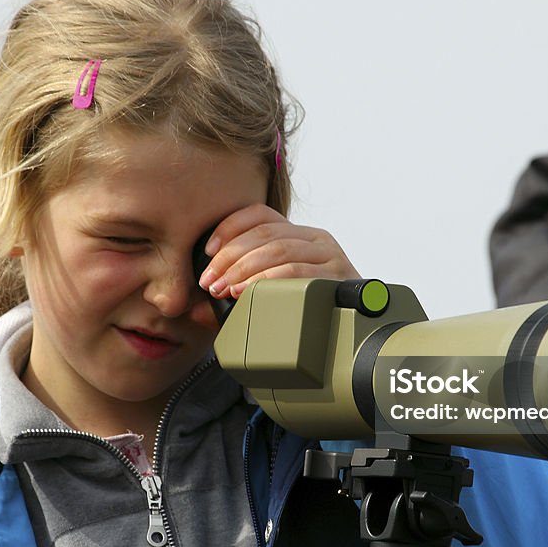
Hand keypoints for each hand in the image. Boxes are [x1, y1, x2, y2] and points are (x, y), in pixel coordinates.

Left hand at [197, 204, 359, 298]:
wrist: (353, 332)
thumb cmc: (307, 313)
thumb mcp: (270, 294)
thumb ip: (236, 297)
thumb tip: (195, 310)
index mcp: (298, 234)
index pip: (259, 214)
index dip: (229, 228)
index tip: (207, 251)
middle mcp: (316, 238)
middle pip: (264, 233)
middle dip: (230, 257)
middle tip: (209, 282)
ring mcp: (329, 254)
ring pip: (278, 249)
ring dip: (244, 269)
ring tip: (224, 289)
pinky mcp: (337, 275)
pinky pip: (296, 271)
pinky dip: (266, 280)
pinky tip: (247, 293)